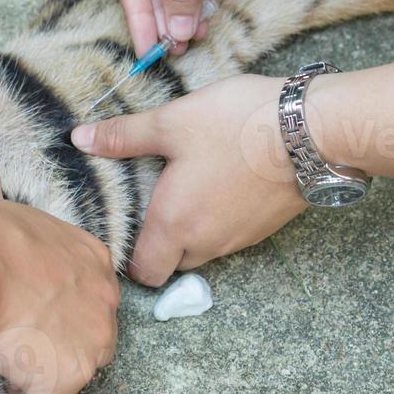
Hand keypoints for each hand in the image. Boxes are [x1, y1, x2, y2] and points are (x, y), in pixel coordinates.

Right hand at [0, 164, 119, 393]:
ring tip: (10, 357)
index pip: (90, 293)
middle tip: (20, 337)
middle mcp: (105, 302)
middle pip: (91, 335)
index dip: (60, 306)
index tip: (30, 307)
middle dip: (61, 342)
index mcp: (94, 261)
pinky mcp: (69, 377)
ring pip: (75, 369)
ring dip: (46, 370)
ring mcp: (92, 343)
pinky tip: (7, 377)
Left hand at [71, 75, 306, 285]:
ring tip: (188, 185)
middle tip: (155, 199)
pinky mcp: (266, 228)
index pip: (144, 272)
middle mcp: (206, 242)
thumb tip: (80, 139)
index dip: (130, 258)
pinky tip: (222, 181)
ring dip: (193, 228)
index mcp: (174, 224)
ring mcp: (240, 238)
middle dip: (161, 241)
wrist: (313, 131)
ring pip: (205, 248)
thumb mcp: (173, 121)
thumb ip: (124, 136)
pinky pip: (231, 235)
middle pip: (174, 261)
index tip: (126, 228)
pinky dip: (222, 218)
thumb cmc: (236, 125)